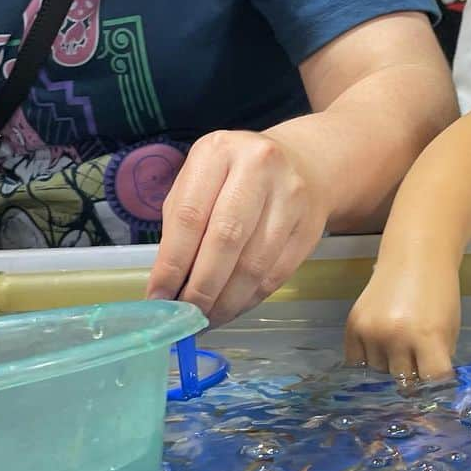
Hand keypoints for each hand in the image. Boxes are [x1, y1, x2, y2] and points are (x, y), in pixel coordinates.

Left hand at [147, 130, 328, 324]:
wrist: (302, 163)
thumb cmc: (235, 177)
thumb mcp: (199, 182)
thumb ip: (180, 227)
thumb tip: (166, 289)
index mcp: (217, 152)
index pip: (189, 216)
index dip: (172, 264)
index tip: (159, 298)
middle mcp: (258, 166)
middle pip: (225, 239)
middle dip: (201, 288)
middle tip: (186, 317)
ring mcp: (290, 195)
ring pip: (254, 263)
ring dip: (226, 301)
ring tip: (206, 319)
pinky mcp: (311, 225)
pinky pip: (276, 273)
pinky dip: (250, 298)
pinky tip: (233, 307)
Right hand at [344, 259, 460, 382]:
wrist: (414, 256)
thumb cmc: (439, 293)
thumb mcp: (450, 328)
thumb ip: (439, 358)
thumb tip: (428, 389)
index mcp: (428, 336)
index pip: (432, 381)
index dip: (437, 385)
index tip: (437, 384)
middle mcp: (397, 336)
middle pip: (404, 381)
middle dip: (413, 375)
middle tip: (417, 359)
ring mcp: (372, 331)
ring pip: (380, 372)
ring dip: (389, 365)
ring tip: (398, 343)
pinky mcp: (353, 325)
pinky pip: (357, 361)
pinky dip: (367, 358)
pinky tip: (379, 345)